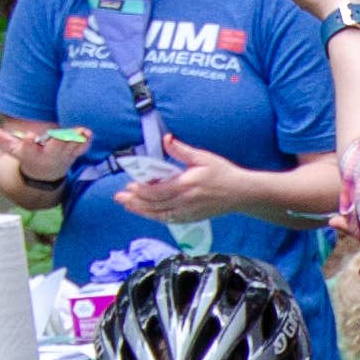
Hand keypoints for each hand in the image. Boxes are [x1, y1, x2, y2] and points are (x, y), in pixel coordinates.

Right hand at [0, 120, 84, 190]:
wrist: (45, 172)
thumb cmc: (26, 154)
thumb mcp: (9, 147)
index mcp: (30, 154)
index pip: (29, 150)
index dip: (30, 144)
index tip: (30, 136)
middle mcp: (48, 156)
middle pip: (53, 149)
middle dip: (57, 142)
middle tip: (59, 135)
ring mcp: (63, 155)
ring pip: (70, 149)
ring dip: (74, 141)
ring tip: (79, 133)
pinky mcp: (74, 153)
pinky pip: (82, 149)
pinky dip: (86, 142)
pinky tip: (87, 133)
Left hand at [118, 130, 244, 221]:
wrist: (240, 193)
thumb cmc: (222, 173)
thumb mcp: (202, 157)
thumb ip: (181, 150)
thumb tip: (166, 139)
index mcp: (186, 185)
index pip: (157, 191)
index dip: (141, 190)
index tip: (130, 185)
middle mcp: (185, 202)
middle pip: (154, 204)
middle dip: (135, 201)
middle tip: (119, 197)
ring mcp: (187, 212)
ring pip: (158, 214)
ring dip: (141, 210)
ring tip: (127, 205)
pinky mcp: (191, 218)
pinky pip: (168, 220)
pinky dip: (154, 216)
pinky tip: (145, 213)